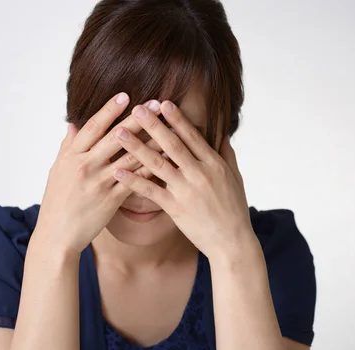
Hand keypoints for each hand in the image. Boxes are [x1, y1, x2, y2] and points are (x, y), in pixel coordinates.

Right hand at [34, 93, 162, 254]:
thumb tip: (74, 124)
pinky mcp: (111, 200)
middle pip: (116, 138)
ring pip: (130, 158)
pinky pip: (136, 182)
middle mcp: (86, 166)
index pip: (93, 127)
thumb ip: (68, 146)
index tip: (126, 96)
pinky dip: (151, 170)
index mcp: (72, 156)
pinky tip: (166, 161)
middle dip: (138, 120)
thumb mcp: (58, 170)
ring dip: (151, 142)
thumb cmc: (57, 201)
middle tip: (155, 105)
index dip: (109, 110)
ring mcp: (100, 183)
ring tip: (168, 130)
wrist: (57, 235)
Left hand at [111, 100, 254, 259]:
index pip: (192, 136)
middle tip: (136, 108)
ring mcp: (186, 191)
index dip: (177, 118)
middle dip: (153, 125)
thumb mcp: (236, 178)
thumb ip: (227, 154)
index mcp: (214, 164)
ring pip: (157, 164)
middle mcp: (199, 173)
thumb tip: (222, 134)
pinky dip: (133, 181)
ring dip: (137, 147)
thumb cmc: (235, 210)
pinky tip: (118, 171)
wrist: (232, 242)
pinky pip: (151, 191)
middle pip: (172, 144)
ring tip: (120, 133)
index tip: (163, 103)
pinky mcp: (176, 208)